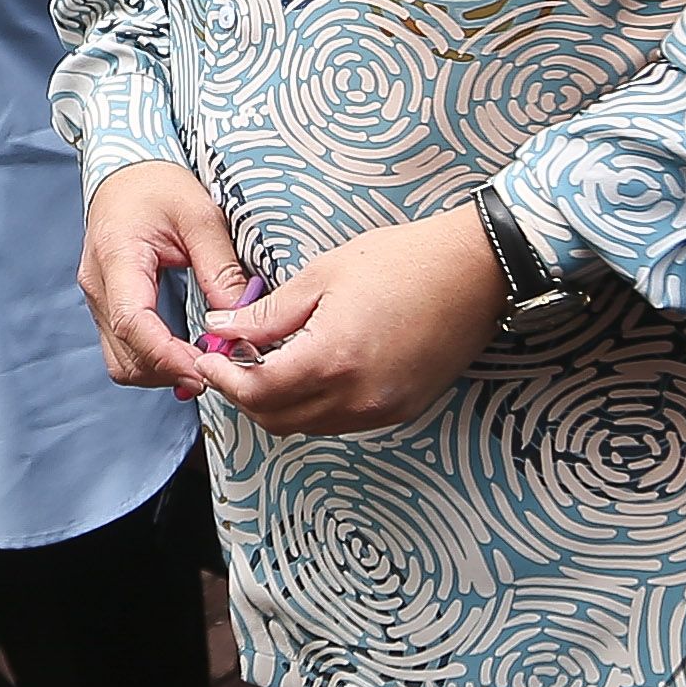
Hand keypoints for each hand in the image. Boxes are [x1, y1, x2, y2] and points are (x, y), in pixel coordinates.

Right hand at [78, 160, 255, 393]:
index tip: (206, 369)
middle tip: (217, 368)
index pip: (133, 323)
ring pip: (122, 362)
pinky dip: (154, 359)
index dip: (169, 355)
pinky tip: (185, 350)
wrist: (126, 171)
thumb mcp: (200, 215)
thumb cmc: (158, 184)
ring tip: (204, 360)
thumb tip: (240, 317)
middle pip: (126, 355)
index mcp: (117, 257)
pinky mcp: (106, 307)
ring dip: (162, 370)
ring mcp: (98, 299)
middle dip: (170, 370)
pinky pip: (123, 350)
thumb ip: (220, 268)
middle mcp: (98, 285)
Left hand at [185, 204, 506, 436]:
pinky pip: (340, 421)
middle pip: (276, 418)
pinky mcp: (401, 409)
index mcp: (332, 360)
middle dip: (243, 394)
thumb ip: (268, 313)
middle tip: (229, 361)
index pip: (256, 391)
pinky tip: (308, 370)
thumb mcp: (323, 276)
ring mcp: (382, 409)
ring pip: (307, 425)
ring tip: (266, 362)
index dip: (223, 377)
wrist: (476, 271)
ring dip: (277, 402)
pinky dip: (312, 405)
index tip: (209, 358)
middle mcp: (357, 397)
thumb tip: (222, 330)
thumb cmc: (404, 261)